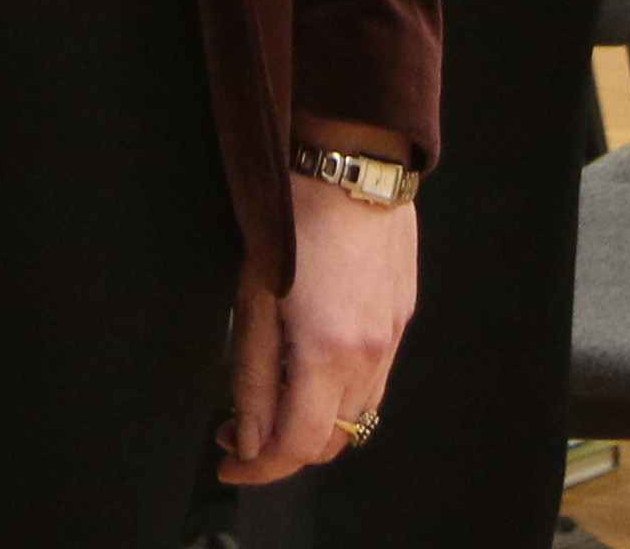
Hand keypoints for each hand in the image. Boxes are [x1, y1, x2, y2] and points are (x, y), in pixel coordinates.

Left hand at [214, 160, 417, 483]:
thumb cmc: (291, 221)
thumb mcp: (253, 300)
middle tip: (241, 429)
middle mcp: (370, 356)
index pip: (298, 446)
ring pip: (357, 415)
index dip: (259, 467)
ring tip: (274, 398)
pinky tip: (312, 365)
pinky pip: (374, 379)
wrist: (353, 162)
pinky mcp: (402, 316)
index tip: (227, 461)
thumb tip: (249, 440)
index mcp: (328, 354)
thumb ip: (253, 379)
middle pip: (331, 440)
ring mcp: (392, 338)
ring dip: (315, 422)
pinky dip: (341, 392)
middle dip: (284, 449)